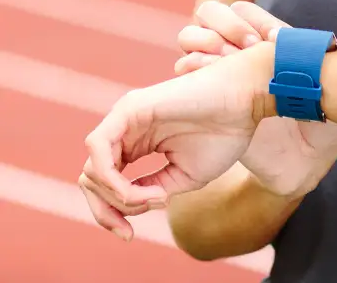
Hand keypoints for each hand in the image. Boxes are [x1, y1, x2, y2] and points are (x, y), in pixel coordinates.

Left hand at [78, 42, 273, 240]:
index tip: (129, 235)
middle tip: (126, 232)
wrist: (244, 101)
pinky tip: (134, 191)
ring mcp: (125, 119)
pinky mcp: (128, 109)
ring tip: (149, 200)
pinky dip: (110, 178)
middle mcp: (127, 131)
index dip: (111, 213)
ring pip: (92, 169)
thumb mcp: (185, 177)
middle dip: (104, 212)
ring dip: (112, 197)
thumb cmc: (223, 135)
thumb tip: (128, 203)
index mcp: (140, 144)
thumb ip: (152, 190)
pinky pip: (98, 148)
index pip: (107, 183)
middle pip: (92, 179)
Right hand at [174, 1, 336, 197]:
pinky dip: (190, 65)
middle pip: (217, 15)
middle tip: (246, 45)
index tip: (272, 38)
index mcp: (276, 46)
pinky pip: (186, 69)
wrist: (306, 166)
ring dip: (204, 39)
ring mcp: (223, 74)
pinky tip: (201, 72)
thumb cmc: (328, 125)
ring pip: (195, 36)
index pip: (253, 14)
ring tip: (221, 56)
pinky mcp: (208, 99)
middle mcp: (245, 54)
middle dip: (227, 23)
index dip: (258, 19)